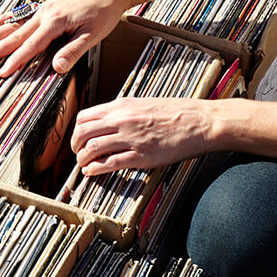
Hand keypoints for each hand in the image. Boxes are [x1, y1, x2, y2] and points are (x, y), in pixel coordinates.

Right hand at [0, 0, 129, 76]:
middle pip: (15, 35)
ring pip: (13, 25)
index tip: (2, 73)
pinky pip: (20, 15)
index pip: (31, 46)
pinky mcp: (45, 7)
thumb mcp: (92, 35)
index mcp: (55, 22)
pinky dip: (4, 19)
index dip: (15, 61)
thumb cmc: (103, 13)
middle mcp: (45, 14)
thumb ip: (72, 51)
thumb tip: (56, 68)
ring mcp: (43, 9)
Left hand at [71, 97, 214, 176]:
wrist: (200, 121)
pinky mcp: (141, 156)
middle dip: (75, 146)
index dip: (76, 131)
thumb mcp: (144, 104)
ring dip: (83, 159)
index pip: (85, 117)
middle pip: (83, 133)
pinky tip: (92, 172)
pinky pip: (109, 163)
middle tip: (78, 154)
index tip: (79, 139)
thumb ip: (124, 112)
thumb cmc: (177, 113)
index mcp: (122, 106)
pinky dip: (95, 169)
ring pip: (92, 148)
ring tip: (84, 165)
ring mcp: (130, 138)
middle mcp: (122, 120)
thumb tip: (107, 123)